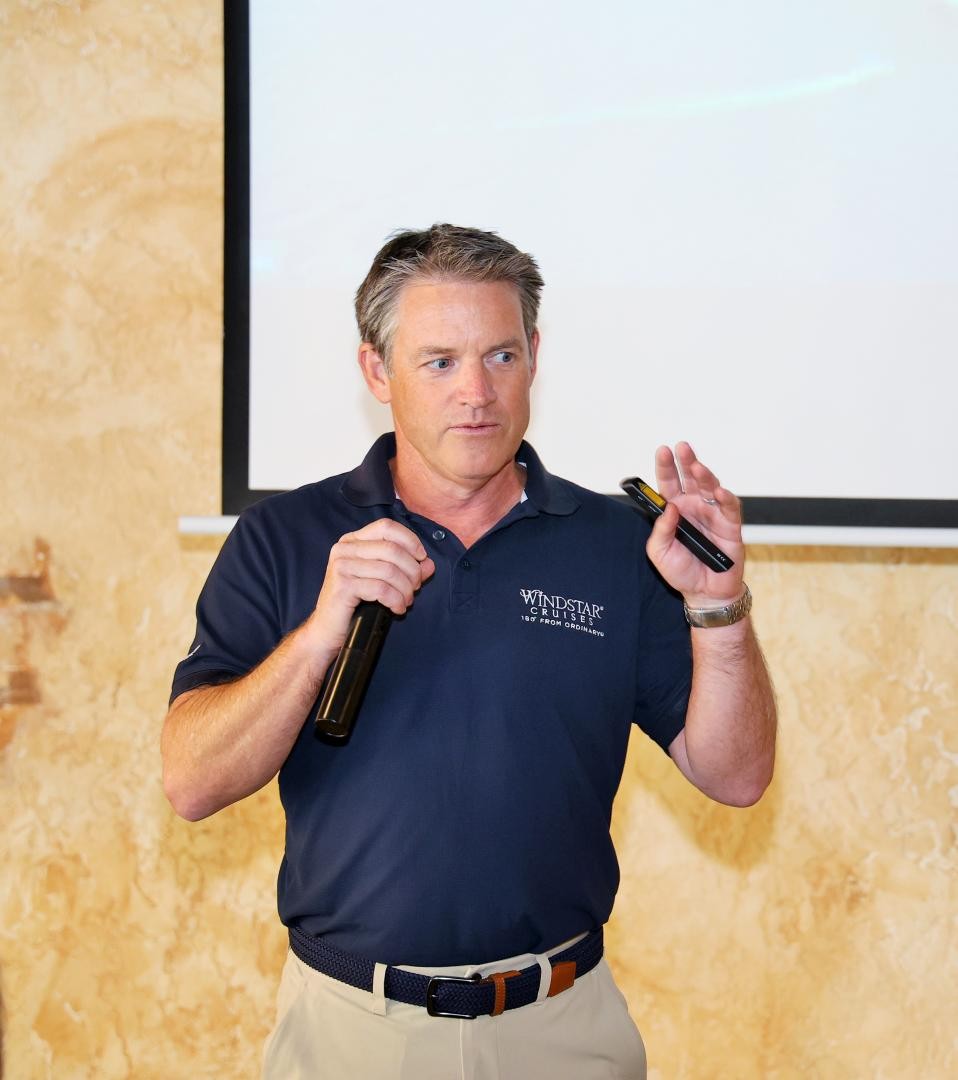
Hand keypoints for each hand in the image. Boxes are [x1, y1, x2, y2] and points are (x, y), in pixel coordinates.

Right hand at [309, 519, 435, 653]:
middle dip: (412, 570)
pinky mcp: (343, 586)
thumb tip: (428, 564)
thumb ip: (406, 568)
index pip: (386, 527)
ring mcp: (341, 566)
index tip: (421, 558)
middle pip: (392, 549)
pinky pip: (381, 589)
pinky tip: (397, 608)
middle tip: (415, 588)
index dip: (410, 540)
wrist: (328, 629)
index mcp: (353, 541)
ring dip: (405, 589)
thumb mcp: (383, 580)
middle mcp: (344, 549)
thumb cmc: (356, 603)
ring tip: (406, 601)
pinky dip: (396, 600)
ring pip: (389, 570)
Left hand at [645, 442, 744, 607]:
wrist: (704, 593)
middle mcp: (694, 508)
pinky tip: (718, 491)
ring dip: (704, 476)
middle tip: (682, 448)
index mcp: (674, 510)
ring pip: (709, 488)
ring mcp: (712, 514)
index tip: (663, 451)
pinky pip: (729, 507)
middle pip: (690, 479)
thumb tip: (669, 507)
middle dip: (686, 462)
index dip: (665, 467)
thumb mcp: (659, 552)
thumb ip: (660, 529)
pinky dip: (725, 498)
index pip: (668, 483)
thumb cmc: (681, 571)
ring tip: (697, 467)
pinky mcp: (730, 525)